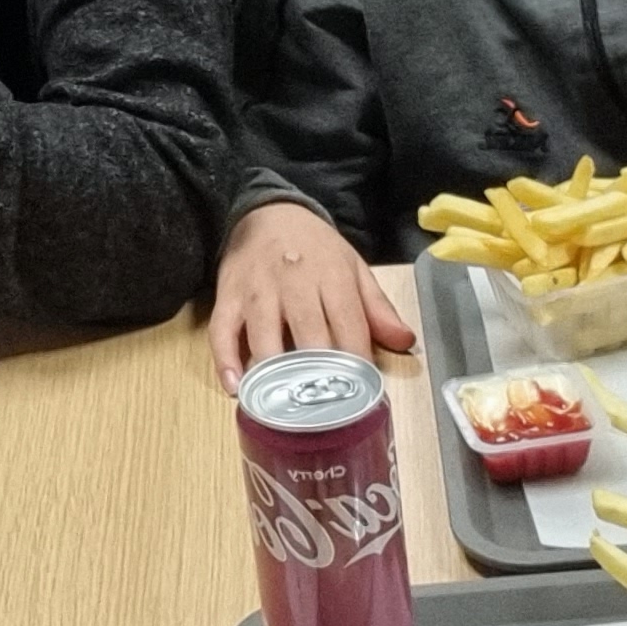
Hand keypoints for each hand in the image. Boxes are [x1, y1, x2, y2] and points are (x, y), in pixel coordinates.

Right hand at [207, 201, 419, 390]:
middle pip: (309, 338)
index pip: (349, 327)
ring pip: (265, 338)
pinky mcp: (227, 296)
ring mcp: (258, 291)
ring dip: (274, 376)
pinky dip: (226, 361)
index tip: (362, 396)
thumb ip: (377, 307)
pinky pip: (222, 331)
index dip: (356, 365)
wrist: (268, 210)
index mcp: (333, 277)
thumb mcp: (353, 267)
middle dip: (319, 377)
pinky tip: (236, 389)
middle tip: (326, 415)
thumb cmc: (315, 248)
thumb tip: (404, 342)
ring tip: (283, 410)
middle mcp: (295, 283)